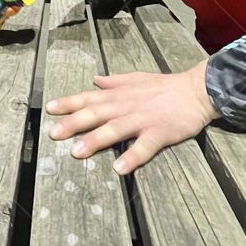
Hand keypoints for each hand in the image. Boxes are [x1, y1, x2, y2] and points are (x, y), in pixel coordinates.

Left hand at [45, 60, 218, 174]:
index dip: (68, 103)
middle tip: (53, 134)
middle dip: (73, 123)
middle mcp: (126, 106)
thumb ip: (114, 81)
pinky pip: (144, 146)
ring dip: (96, 140)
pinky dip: (133, 156)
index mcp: (119, 95)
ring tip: (77, 152)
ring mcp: (142, 120)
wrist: (196, 90)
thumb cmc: (164, 86)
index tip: (49, 109)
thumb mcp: (136, 78)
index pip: (88, 98)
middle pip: (96, 114)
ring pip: (115, 130)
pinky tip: (120, 168)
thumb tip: (95, 80)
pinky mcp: (159, 133)